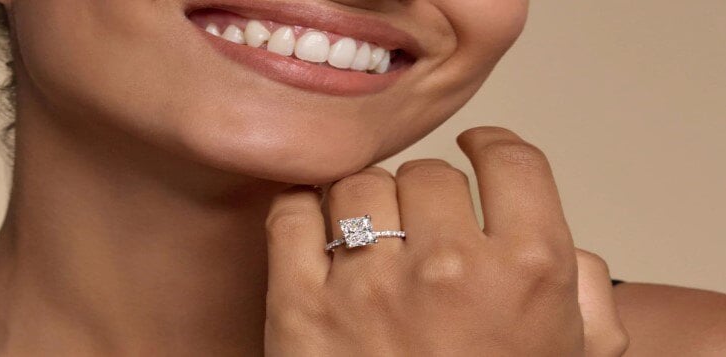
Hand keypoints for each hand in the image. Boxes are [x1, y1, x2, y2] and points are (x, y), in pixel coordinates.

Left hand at [264, 126, 620, 354]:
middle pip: (430, 172)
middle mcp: (452, 269)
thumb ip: (585, 298)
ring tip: (372, 243)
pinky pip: (291, 214)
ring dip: (366, 206)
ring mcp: (371, 287)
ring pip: (359, 185)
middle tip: (424, 227)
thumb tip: (567, 250)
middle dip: (428, 196)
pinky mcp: (300, 308)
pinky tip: (317, 238)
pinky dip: (300, 215)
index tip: (479, 147)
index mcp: (528, 273)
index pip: (513, 160)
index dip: (493, 147)